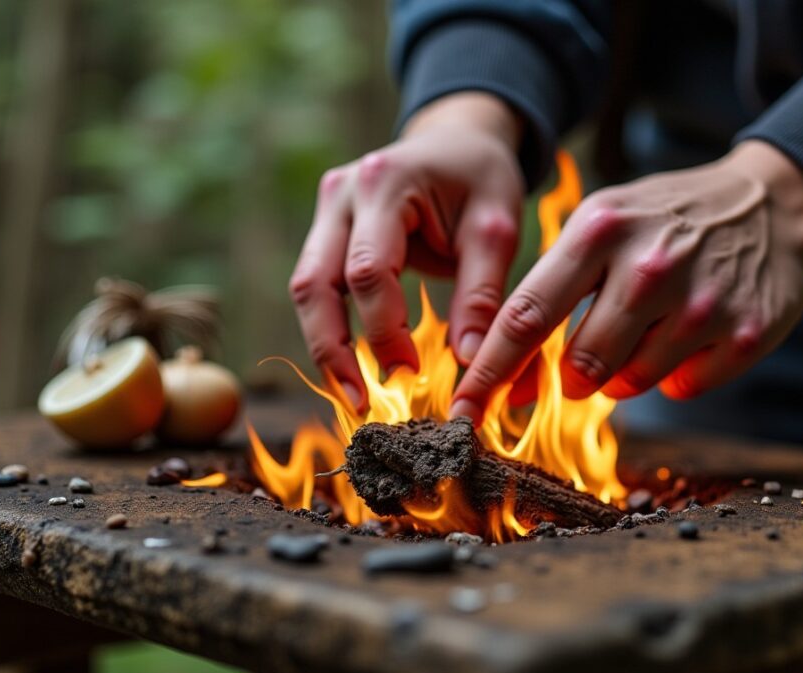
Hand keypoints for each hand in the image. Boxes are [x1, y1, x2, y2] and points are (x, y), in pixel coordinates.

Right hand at [289, 93, 524, 411]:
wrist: (459, 139)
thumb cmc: (482, 179)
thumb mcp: (496, 229)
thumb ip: (482, 294)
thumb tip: (471, 362)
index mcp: (384, 182)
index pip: (368, 271)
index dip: (383, 330)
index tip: (410, 374)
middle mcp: (342, 192)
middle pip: (315, 283)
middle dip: (334, 349)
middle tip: (361, 403)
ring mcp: (326, 207)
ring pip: (305, 287)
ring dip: (325, 344)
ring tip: (354, 395)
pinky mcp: (325, 227)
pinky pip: (316, 284)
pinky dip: (331, 326)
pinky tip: (352, 366)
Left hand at [450, 140, 802, 423]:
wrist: (771, 205)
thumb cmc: (666, 221)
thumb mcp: (603, 226)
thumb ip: (552, 292)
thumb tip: (505, 379)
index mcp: (600, 230)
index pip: (526, 316)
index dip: (489, 373)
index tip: (462, 410)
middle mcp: (649, 265)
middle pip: (580, 364)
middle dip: (572, 377)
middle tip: (586, 360)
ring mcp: (701, 301)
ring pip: (631, 383)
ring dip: (624, 375)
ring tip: (646, 331)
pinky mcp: (745, 333)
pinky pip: (683, 388)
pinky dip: (676, 374)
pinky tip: (689, 336)